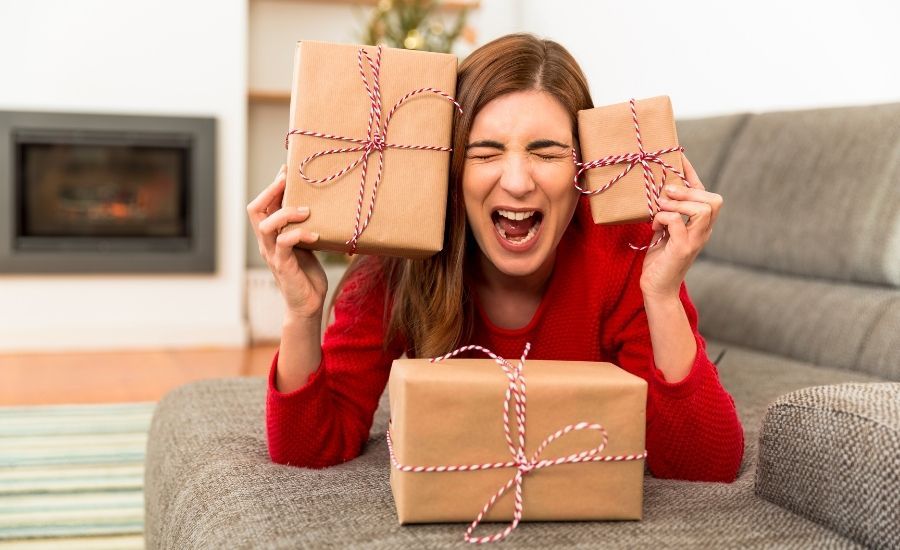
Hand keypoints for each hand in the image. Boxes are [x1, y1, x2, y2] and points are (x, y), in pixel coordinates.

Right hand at [247, 164, 327, 319]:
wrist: (307, 304)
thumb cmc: (307, 273)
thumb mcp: (306, 244)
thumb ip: (303, 226)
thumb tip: (317, 203)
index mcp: (271, 235)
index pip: (262, 204)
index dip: (271, 186)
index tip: (287, 170)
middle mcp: (267, 242)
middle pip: (254, 210)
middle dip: (270, 191)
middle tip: (288, 181)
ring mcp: (272, 254)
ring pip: (265, 225)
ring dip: (285, 213)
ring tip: (306, 211)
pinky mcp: (283, 266)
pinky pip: (284, 244)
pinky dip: (299, 234)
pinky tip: (315, 234)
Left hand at [640, 154, 722, 299]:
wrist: (657, 288)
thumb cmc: (659, 260)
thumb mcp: (664, 232)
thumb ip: (668, 215)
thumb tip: (660, 192)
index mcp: (701, 226)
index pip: (706, 195)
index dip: (694, 176)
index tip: (680, 159)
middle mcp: (703, 232)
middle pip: (714, 200)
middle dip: (689, 191)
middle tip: (667, 194)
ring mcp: (695, 241)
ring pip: (702, 209)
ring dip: (677, 204)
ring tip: (659, 211)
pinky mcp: (682, 249)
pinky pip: (676, 222)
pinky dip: (663, 218)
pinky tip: (654, 229)